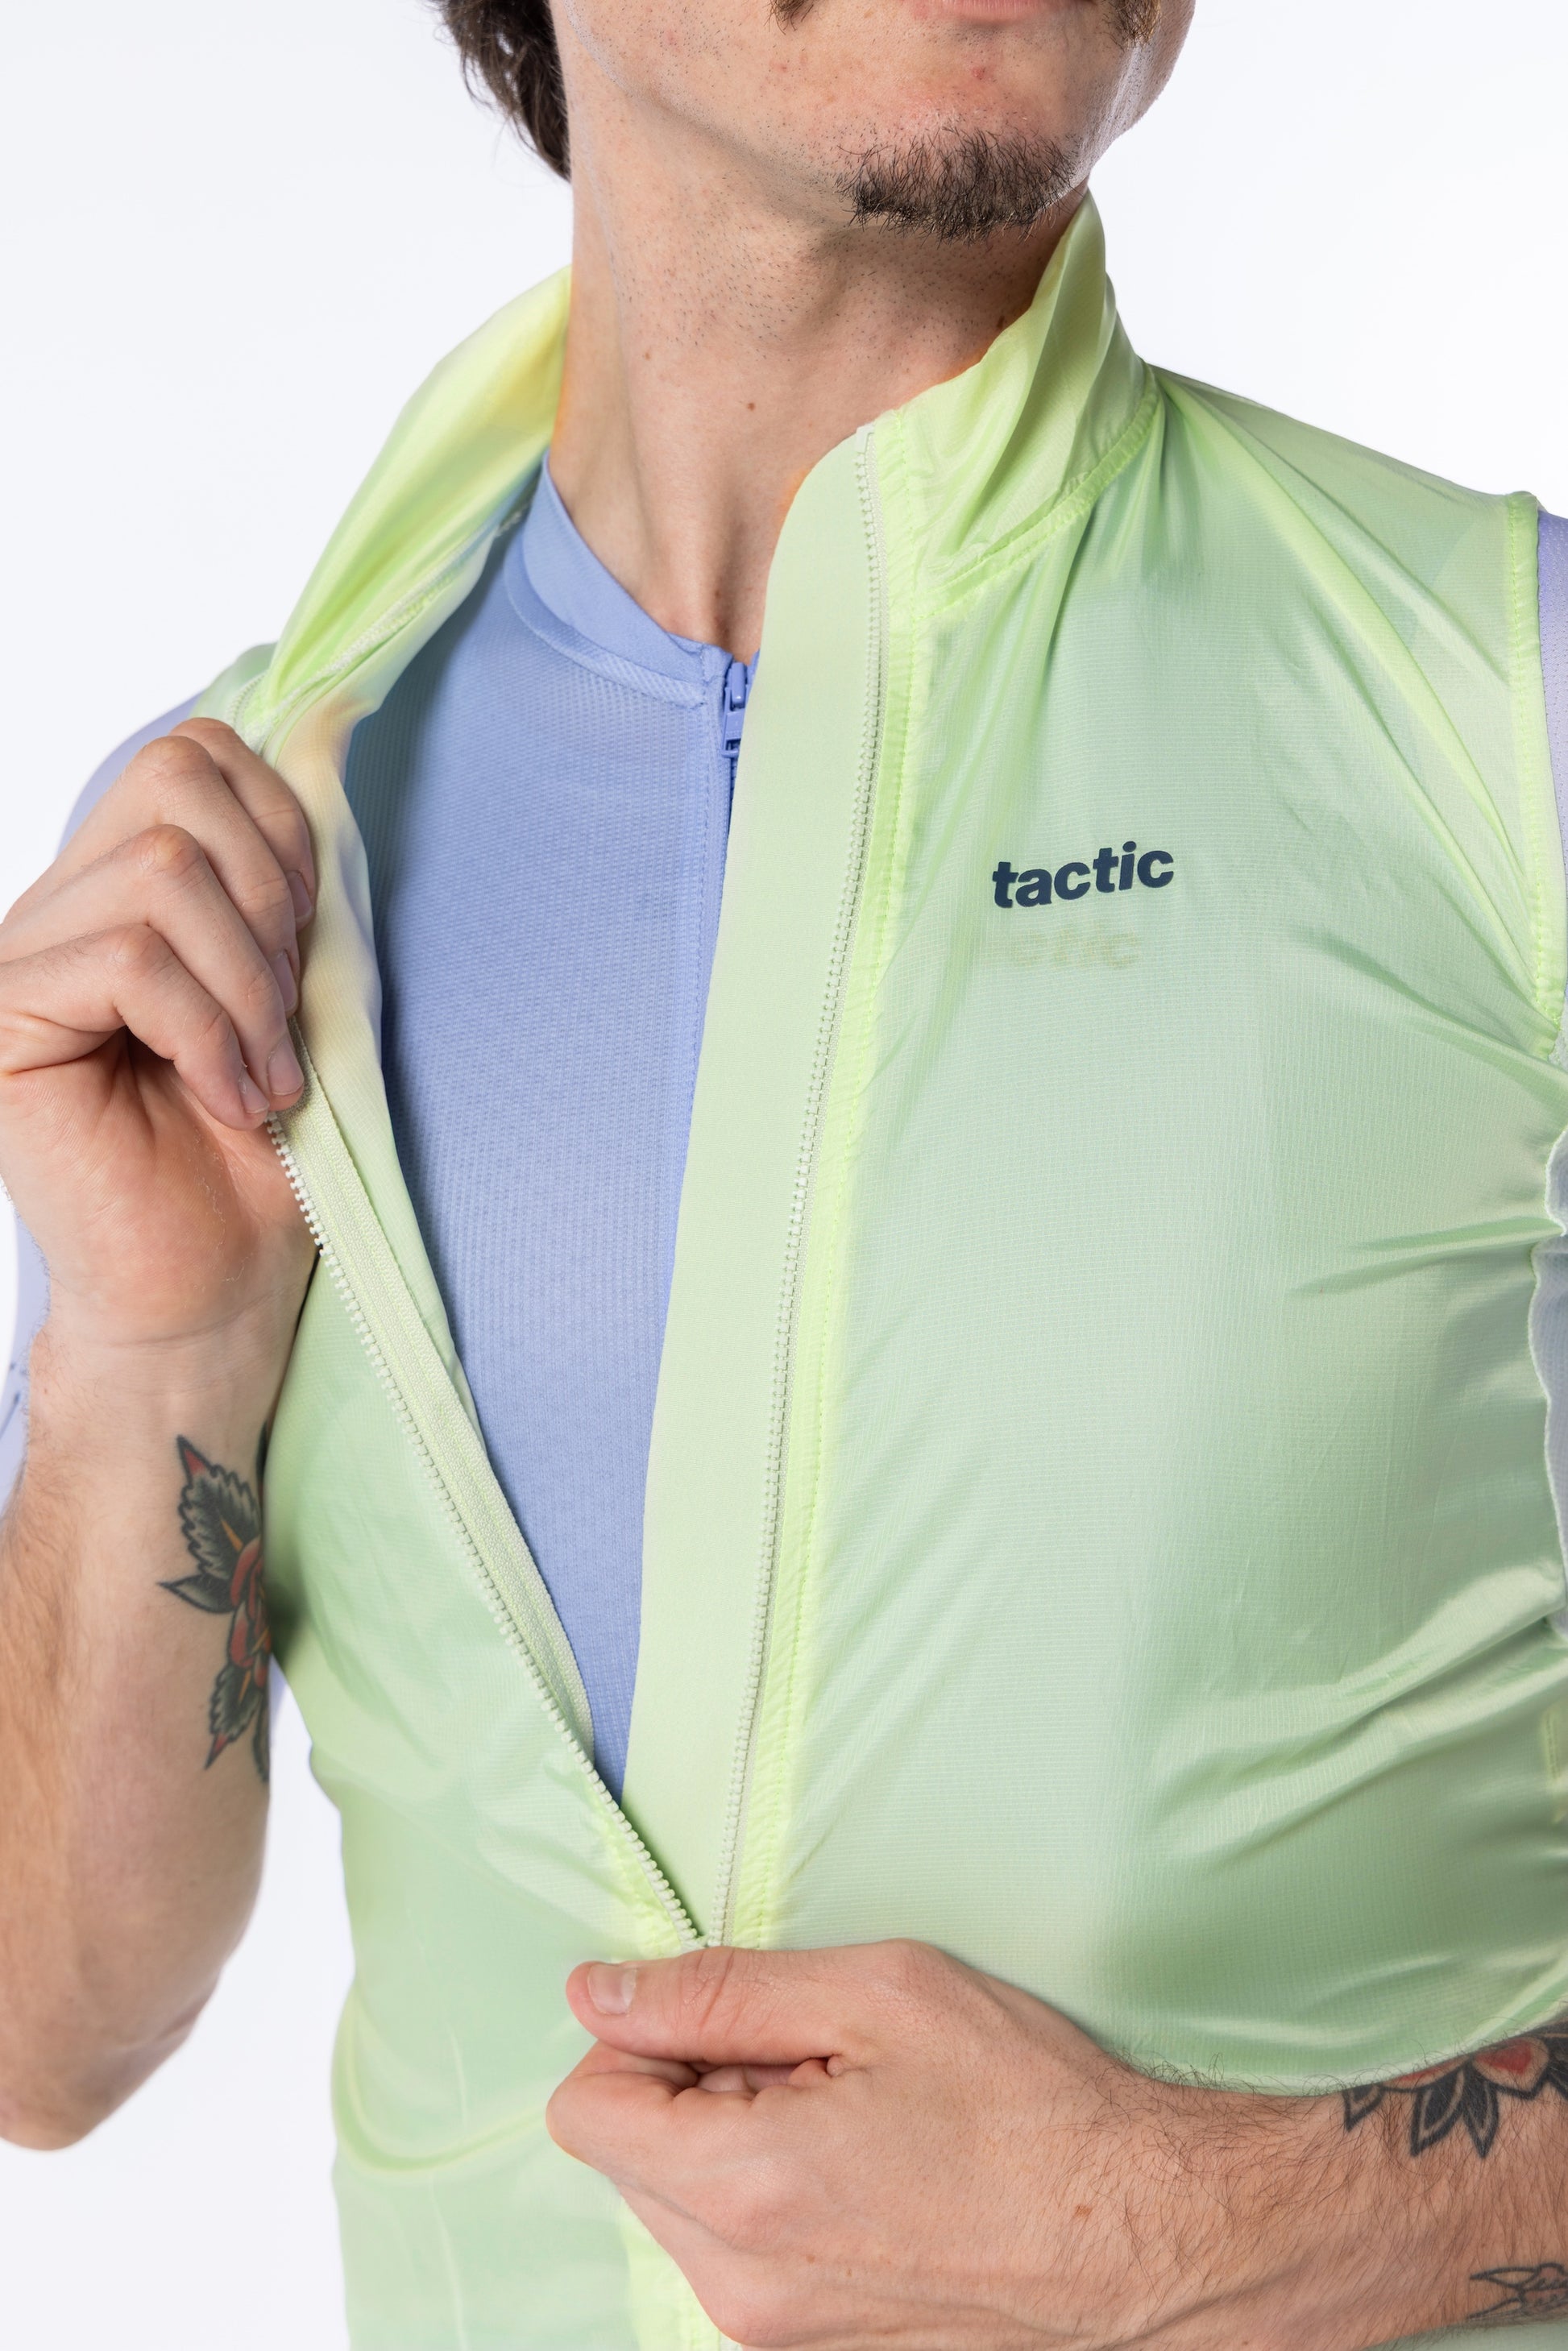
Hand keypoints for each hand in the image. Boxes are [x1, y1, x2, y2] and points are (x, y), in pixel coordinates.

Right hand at [0, 721, 316, 1358]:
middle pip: (174, 779)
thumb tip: (328, 735)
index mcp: (119, 887)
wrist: (213, 1290)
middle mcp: (56, 909)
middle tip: (281, 1016)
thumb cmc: (254, 1160)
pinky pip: (130, 959)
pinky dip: (209, 1032)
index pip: (195, 753)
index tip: (306, 948)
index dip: (282, 833)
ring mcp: (18, 961)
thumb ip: (282, 880)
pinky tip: (226, 1100)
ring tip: (258, 1077)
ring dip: (247, 984)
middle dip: (267, 895)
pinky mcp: (2, 1020)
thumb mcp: (292, 990)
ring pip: (160, 869)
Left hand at [547, 1941, 1506, 2350]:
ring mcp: (777, 2335)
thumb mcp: (876, 1994)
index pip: (586, 2108)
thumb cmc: (1027, 2105)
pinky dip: (773, 2197)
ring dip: (732, 2142)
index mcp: (742, 2186)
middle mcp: (739, 2285)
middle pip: (628, 2159)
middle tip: (811, 2057)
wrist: (1140, 2233)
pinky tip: (867, 2164)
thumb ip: (719, 1990)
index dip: (641, 2038)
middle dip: (691, 2088)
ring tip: (849, 2109)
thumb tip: (598, 1992)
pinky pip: (737, 2256)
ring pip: (680, 2208)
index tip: (728, 2017)